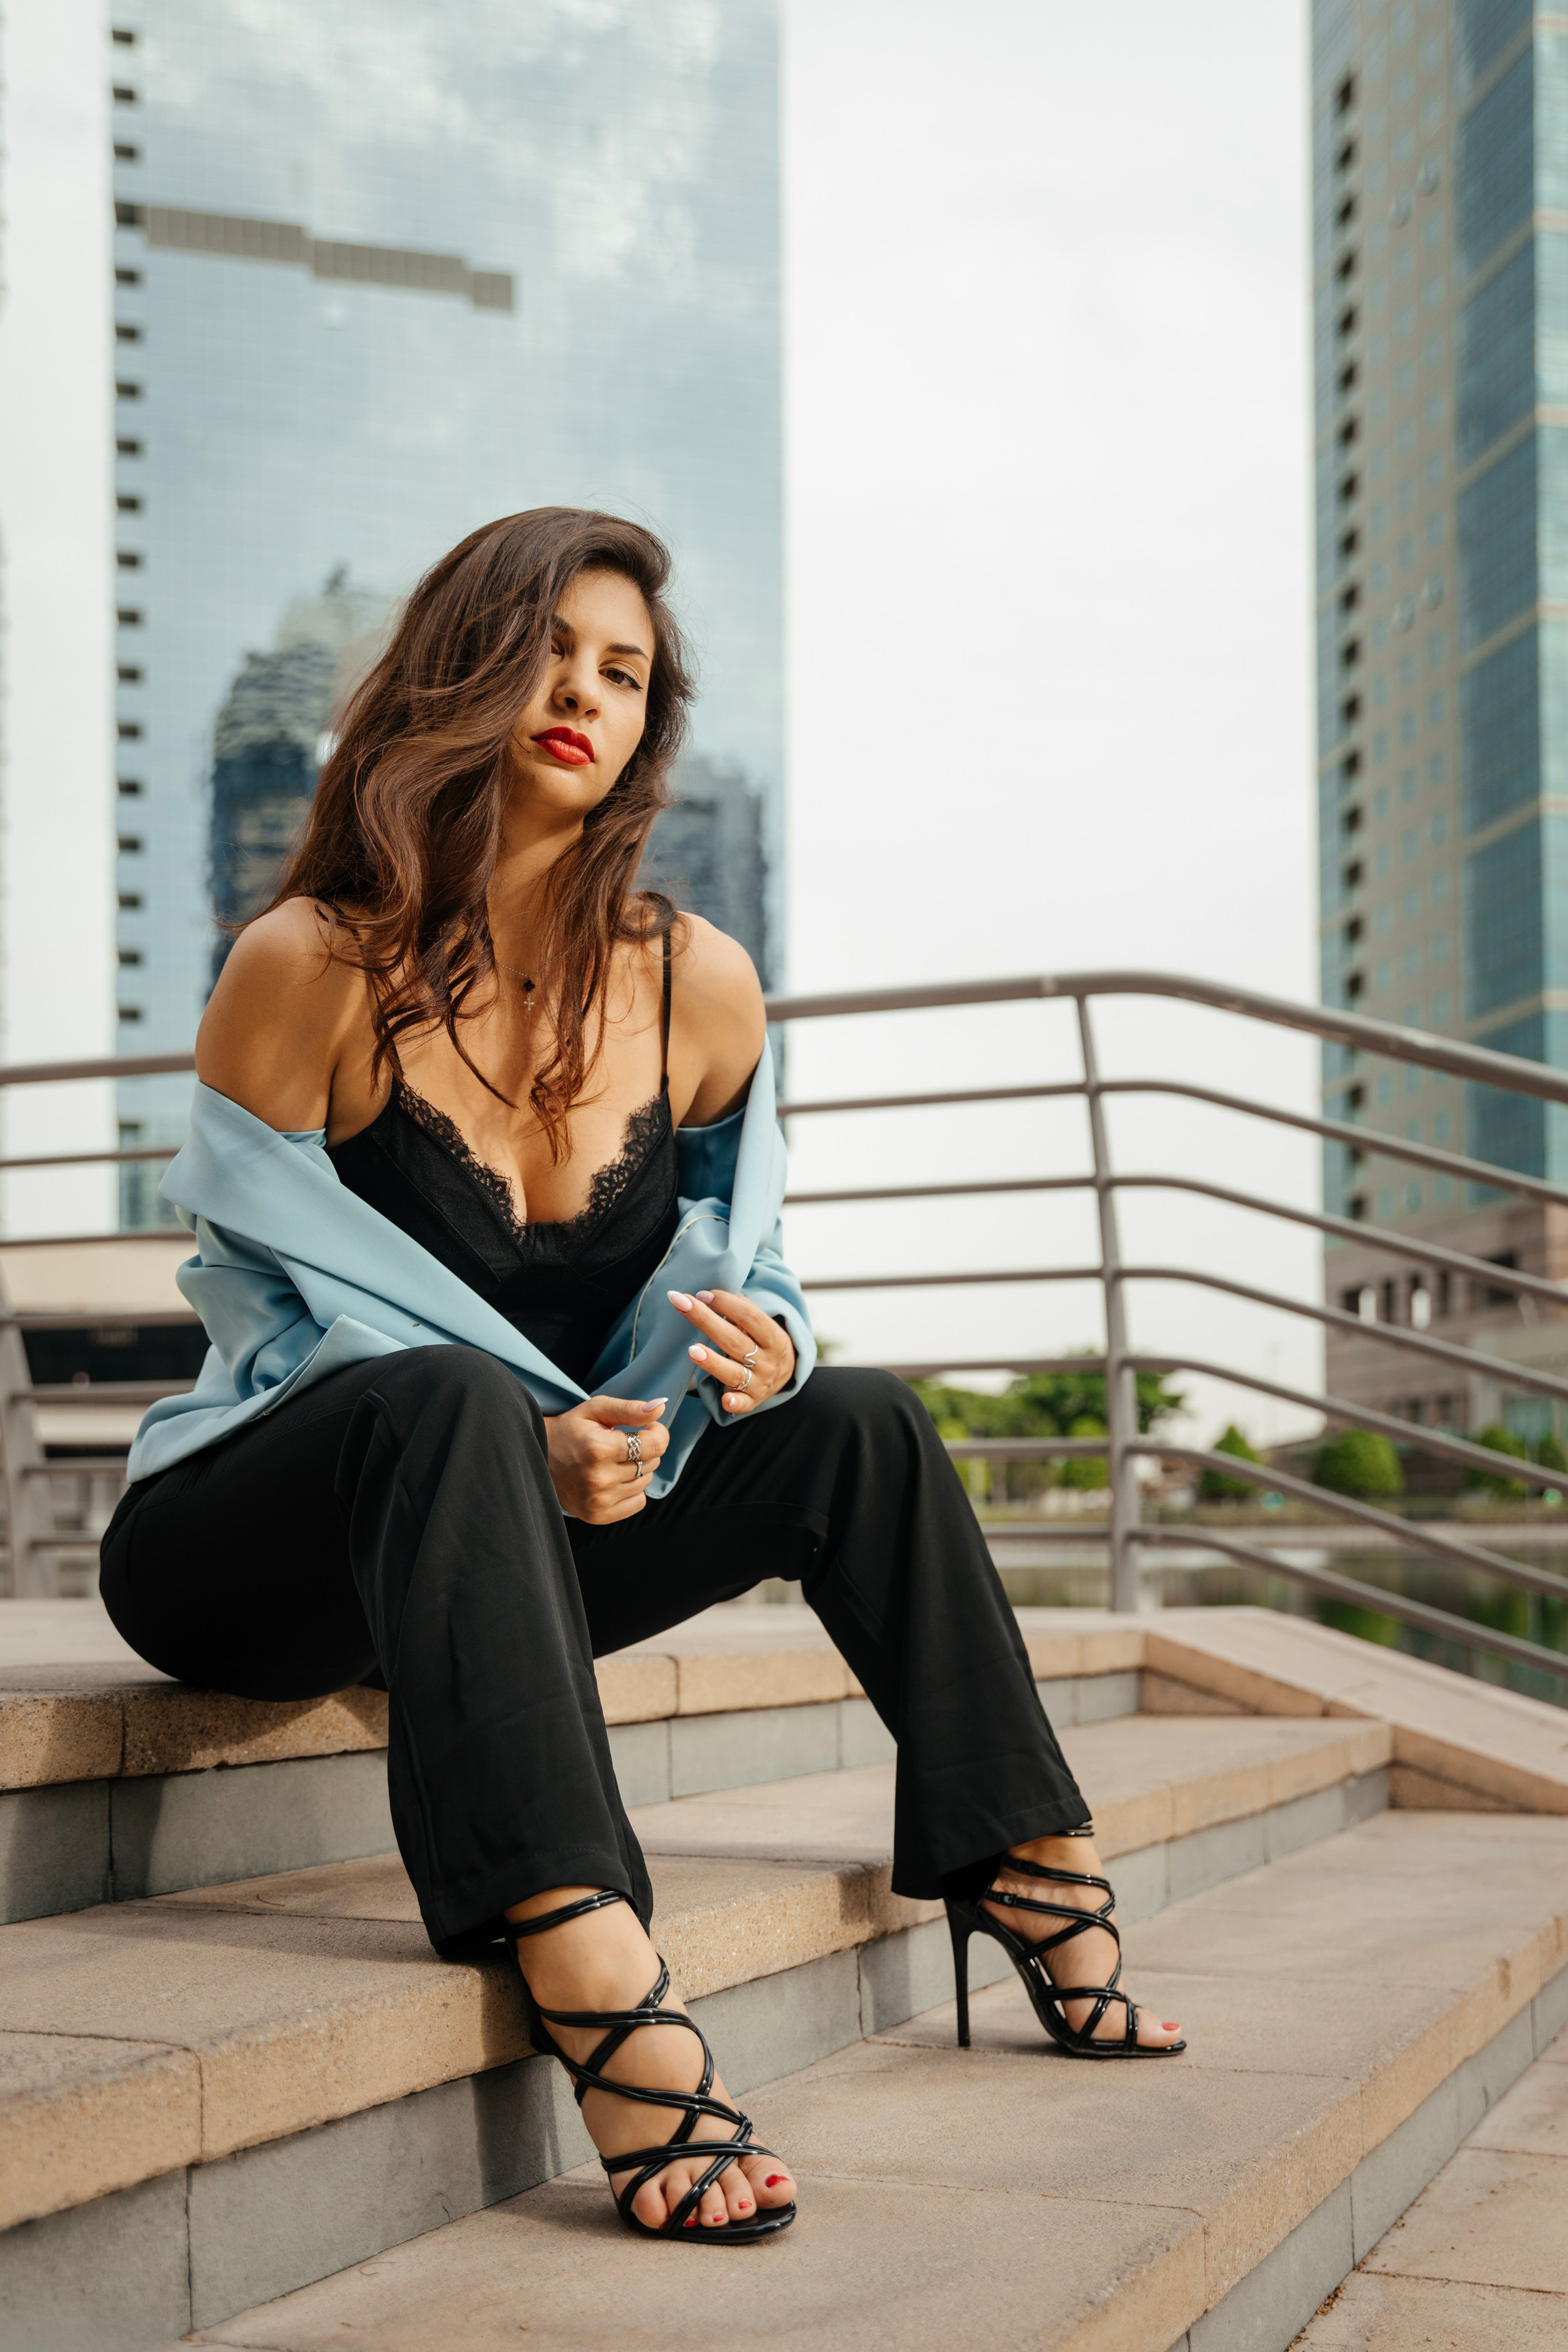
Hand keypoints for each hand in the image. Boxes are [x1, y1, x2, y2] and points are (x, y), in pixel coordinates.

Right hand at [545, 1395, 668, 1522]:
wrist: (539, 1457)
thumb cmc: (570, 1430)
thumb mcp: (595, 1409)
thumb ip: (629, 1409)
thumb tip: (660, 1407)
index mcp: (599, 1448)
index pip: (656, 1445)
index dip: (658, 1433)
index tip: (648, 1428)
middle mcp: (599, 1478)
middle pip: (652, 1463)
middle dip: (645, 1450)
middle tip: (624, 1444)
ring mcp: (598, 1500)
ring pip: (645, 1482)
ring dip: (638, 1469)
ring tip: (616, 1461)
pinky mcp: (598, 1516)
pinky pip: (638, 1503)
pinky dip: (633, 1490)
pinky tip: (616, 1479)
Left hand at [667, 1288, 795, 1416]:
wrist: (788, 1375)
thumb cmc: (765, 1343)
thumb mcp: (763, 1325)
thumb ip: (743, 1310)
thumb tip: (714, 1292)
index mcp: (774, 1337)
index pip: (750, 1317)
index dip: (726, 1303)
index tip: (701, 1294)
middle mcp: (768, 1361)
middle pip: (735, 1341)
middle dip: (706, 1320)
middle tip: (682, 1303)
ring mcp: (759, 1382)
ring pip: (735, 1372)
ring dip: (713, 1362)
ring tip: (692, 1350)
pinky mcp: (751, 1401)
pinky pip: (743, 1404)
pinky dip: (734, 1402)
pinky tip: (725, 1399)